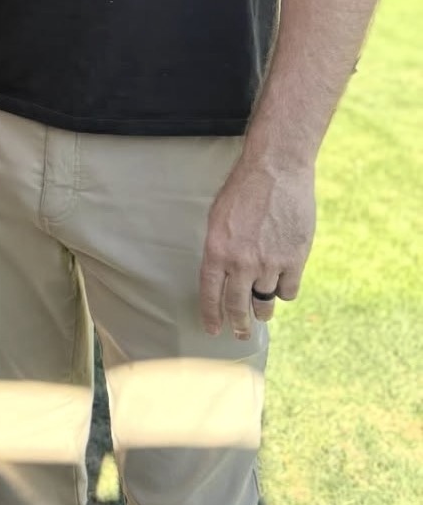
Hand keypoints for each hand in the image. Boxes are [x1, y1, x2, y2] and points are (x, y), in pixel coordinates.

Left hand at [198, 152, 315, 338]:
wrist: (276, 171)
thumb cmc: (244, 189)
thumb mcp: (218, 217)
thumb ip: (220, 249)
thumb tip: (222, 276)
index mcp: (217, 250)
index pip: (210, 295)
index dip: (212, 317)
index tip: (214, 331)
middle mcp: (241, 262)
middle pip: (239, 307)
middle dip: (239, 324)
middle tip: (241, 333)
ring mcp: (269, 263)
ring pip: (265, 302)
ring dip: (262, 309)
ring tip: (261, 312)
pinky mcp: (294, 260)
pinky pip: (289, 291)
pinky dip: (284, 291)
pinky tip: (281, 285)